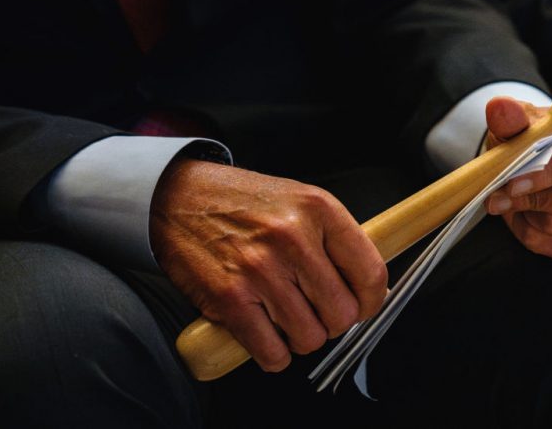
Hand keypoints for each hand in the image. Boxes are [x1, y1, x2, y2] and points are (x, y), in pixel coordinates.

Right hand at [149, 159, 387, 371]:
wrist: (179, 198)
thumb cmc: (244, 203)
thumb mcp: (300, 200)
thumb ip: (335, 238)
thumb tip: (366, 286)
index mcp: (319, 209)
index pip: (371, 273)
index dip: (372, 301)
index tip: (363, 306)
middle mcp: (293, 238)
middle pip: (343, 314)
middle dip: (333, 321)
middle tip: (317, 310)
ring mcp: (260, 270)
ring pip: (310, 338)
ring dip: (301, 337)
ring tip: (287, 316)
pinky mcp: (229, 299)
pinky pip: (272, 353)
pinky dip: (274, 354)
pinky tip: (267, 333)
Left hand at [483, 96, 551, 258]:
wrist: (535, 161)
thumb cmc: (536, 138)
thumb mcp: (523, 124)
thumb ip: (512, 117)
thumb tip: (500, 107)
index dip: (551, 172)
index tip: (514, 180)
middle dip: (536, 199)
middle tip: (500, 196)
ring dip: (528, 215)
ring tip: (510, 200)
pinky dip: (529, 232)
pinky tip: (522, 214)